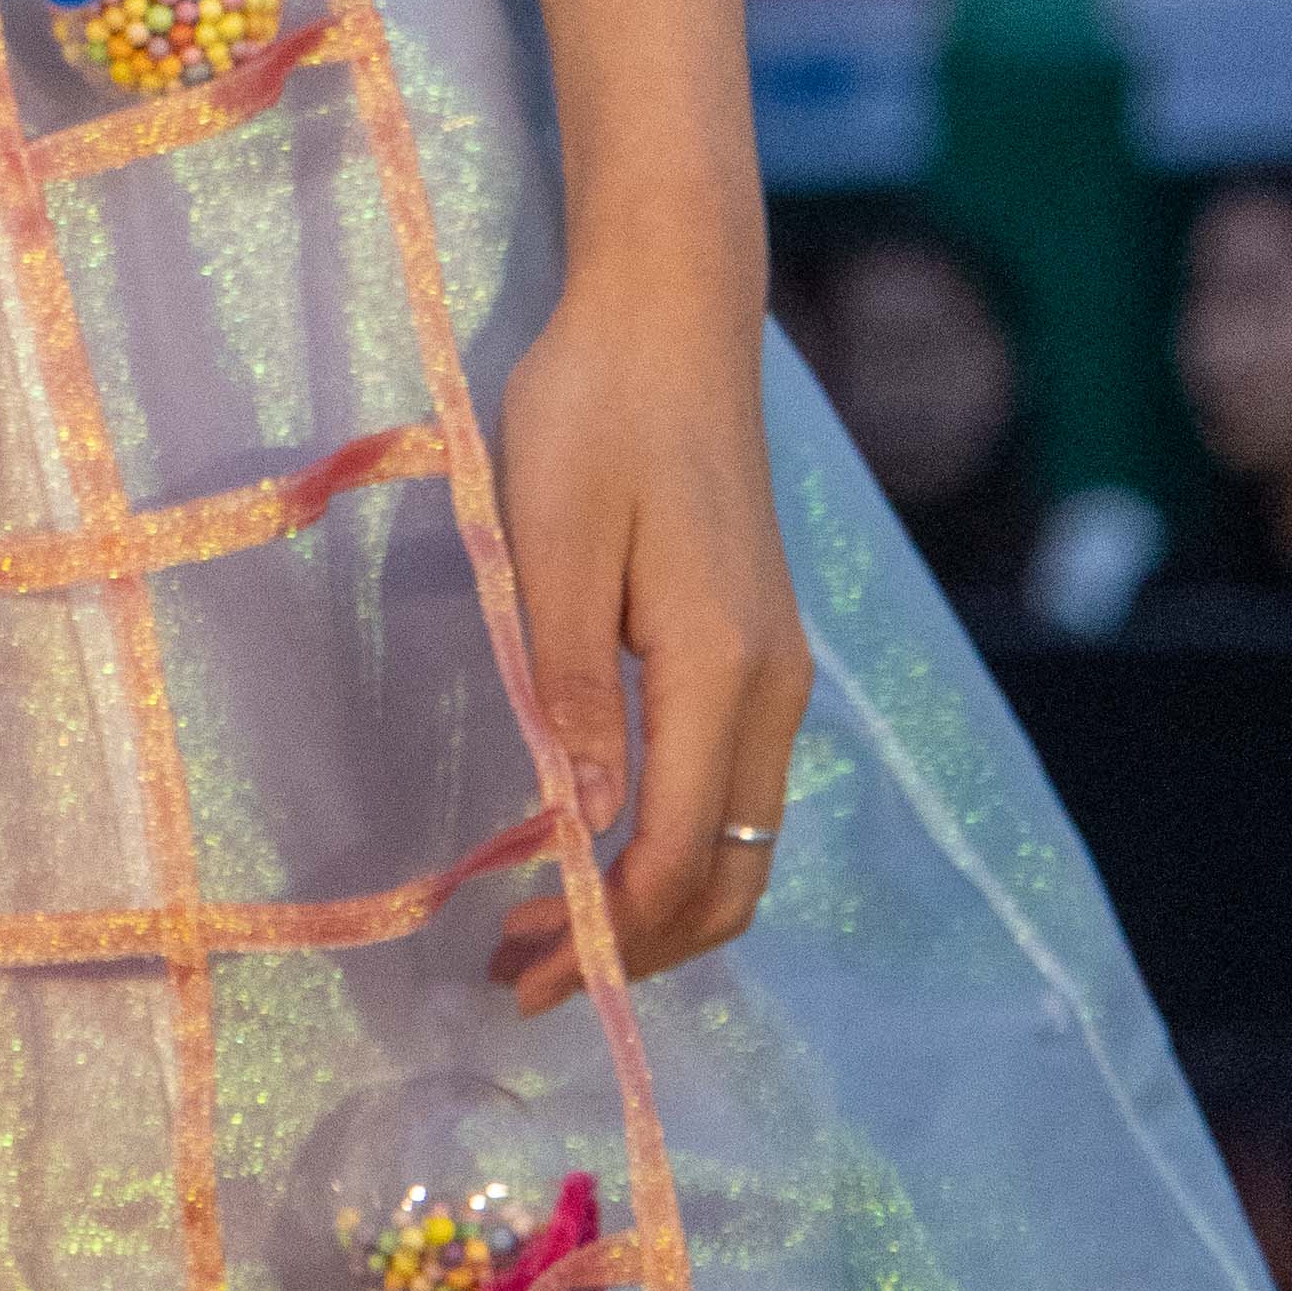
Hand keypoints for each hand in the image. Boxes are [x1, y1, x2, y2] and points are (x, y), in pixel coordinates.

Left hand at [484, 281, 808, 1005]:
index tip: (514, 967)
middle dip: (635, 950)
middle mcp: (772, 689)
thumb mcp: (552, 541)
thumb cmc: (595, 407)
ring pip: (741, 842)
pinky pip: (733, 791)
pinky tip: (603, 853)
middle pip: (730, 878)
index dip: (600, 933)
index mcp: (723, 668)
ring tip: (552, 929)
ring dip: (658, 908)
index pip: (678, 856)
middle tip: (524, 975)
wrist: (673, 315)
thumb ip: (570, 684)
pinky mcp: (760, 650)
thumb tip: (585, 823)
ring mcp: (777, 672)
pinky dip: (680, 851)